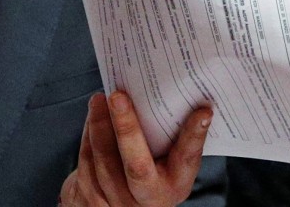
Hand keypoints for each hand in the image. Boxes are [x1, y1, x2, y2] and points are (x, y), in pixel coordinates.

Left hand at [59, 91, 211, 206]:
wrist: (124, 203)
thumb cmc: (152, 171)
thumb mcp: (170, 162)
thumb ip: (174, 136)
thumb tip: (185, 93)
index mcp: (175, 186)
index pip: (186, 159)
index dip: (194, 136)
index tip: (203, 111)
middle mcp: (149, 199)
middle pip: (137, 167)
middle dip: (126, 129)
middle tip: (118, 96)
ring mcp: (118, 202)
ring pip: (104, 164)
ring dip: (99, 127)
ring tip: (99, 99)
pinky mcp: (92, 200)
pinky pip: (86, 165)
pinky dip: (88, 137)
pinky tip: (92, 116)